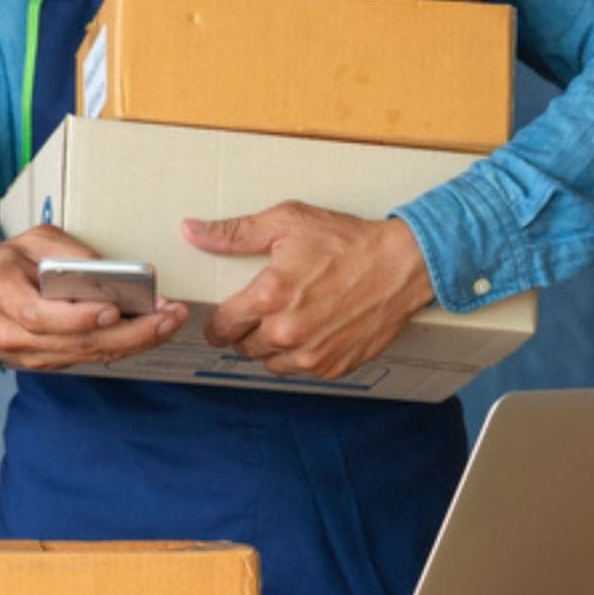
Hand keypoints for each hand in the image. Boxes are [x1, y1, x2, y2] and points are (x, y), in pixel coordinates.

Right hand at [0, 226, 190, 371]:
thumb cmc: (2, 267)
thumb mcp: (29, 241)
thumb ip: (65, 251)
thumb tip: (107, 270)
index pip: (39, 316)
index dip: (78, 317)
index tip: (114, 308)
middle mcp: (11, 334)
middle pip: (74, 342)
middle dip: (128, 332)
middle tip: (167, 317)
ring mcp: (28, 355)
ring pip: (87, 355)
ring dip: (134, 341)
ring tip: (170, 321)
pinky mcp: (46, 363)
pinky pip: (88, 358)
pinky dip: (121, 346)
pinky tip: (149, 331)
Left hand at [183, 201, 435, 379]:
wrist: (403, 265)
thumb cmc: (346, 241)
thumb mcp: (286, 223)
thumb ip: (232, 233)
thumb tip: (190, 231)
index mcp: (269, 297)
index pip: (220, 326)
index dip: (220, 320)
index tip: (227, 315)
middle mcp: (287, 332)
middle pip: (242, 347)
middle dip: (247, 331)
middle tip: (265, 311)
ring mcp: (312, 354)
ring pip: (270, 363)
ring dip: (272, 347)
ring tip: (290, 320)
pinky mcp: (334, 367)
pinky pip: (301, 371)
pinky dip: (302, 356)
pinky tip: (313, 331)